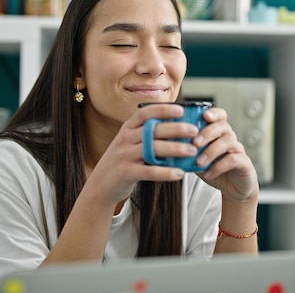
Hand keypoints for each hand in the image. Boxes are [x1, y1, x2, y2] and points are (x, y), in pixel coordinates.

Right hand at [84, 103, 198, 205]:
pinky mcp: (126, 173)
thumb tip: (177, 128)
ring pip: (153, 149)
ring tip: (192, 151)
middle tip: (194, 131)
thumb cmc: (122, 162)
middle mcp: (125, 139)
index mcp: (127, 128)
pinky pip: (149, 171)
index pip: (145, 113)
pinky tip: (179, 173)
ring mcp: (124, 155)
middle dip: (176, 129)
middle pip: (152, 130)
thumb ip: (147, 135)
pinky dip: (166, 172)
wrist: (100, 185)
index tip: (181, 109)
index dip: (162, 109)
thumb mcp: (129, 143)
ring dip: (175, 149)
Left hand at [193, 107, 258, 201]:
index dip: (213, 113)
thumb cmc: (213, 170)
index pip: (220, 115)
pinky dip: (219, 166)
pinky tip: (208, 173)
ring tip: (199, 162)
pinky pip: (233, 160)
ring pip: (228, 141)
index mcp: (218, 133)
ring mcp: (238, 150)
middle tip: (195, 143)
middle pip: (223, 126)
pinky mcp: (244, 163)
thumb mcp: (196, 158)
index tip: (204, 116)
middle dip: (207, 132)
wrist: (232, 188)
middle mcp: (230, 138)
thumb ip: (186, 150)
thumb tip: (166, 144)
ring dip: (211, 150)